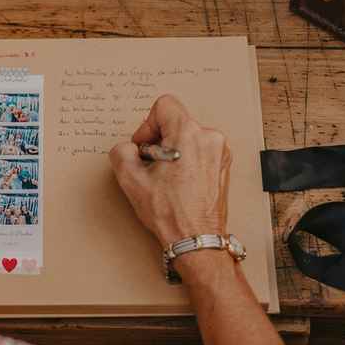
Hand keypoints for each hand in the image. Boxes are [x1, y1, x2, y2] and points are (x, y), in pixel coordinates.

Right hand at [109, 95, 230, 247]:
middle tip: (152, 168)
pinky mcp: (223, 165)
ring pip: (187, 137)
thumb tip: (127, 148)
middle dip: (159, 142)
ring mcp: (220, 152)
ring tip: (166, 179)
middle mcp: (209, 138)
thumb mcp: (130, 179)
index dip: (147, 125)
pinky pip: (199, 151)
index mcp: (188, 134)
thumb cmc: (170, 212)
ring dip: (172, 152)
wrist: (196, 238)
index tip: (145, 148)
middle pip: (176, 122)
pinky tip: (179, 183)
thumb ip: (121, 152)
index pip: (164, 105)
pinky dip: (186, 161)